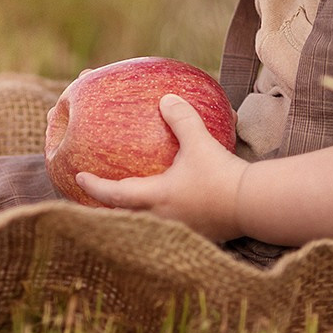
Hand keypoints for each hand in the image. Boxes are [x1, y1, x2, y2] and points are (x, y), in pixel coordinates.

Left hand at [75, 94, 248, 242]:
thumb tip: (166, 98)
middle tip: (97, 194)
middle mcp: (161, 219)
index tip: (78, 178)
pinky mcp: (198, 233)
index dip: (94, 186)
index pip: (114, 195)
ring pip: (146, 223)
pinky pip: (170, 225)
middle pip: (125, 216)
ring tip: (129, 201)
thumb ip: (182, 119)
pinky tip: (171, 206)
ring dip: (134, 213)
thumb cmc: (221, 176)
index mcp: (155, 198)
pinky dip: (160, 215)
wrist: (254, 206)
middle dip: (109, 206)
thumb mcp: (199, 143)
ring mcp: (179, 230)